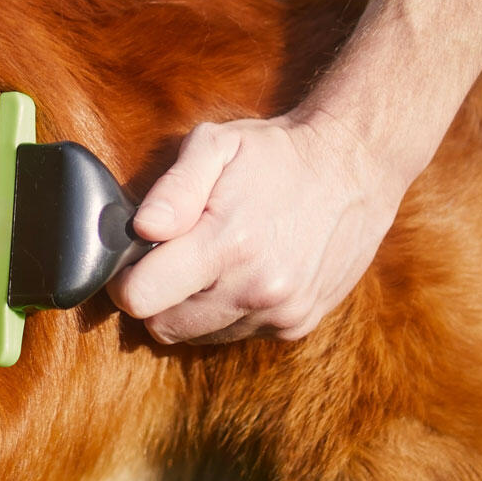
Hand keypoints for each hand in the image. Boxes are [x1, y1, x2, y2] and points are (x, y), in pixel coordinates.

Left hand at [106, 111, 407, 344]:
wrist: (356, 166)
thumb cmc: (277, 152)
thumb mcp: (216, 145)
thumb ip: (173, 189)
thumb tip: (142, 229)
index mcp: (228, 246)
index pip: (141, 299)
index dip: (125, 280)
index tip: (133, 259)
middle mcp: (256, 290)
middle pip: (164, 326)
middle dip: (156, 295)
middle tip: (172, 256)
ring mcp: (281, 313)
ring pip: (200, 335)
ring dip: (193, 306)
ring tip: (212, 259)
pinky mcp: (299, 324)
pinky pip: (238, 334)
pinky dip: (229, 310)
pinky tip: (244, 271)